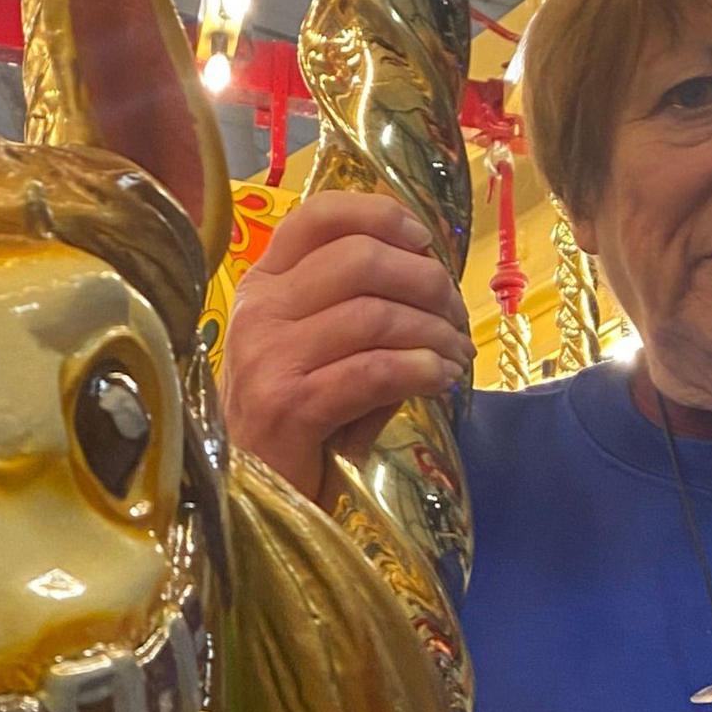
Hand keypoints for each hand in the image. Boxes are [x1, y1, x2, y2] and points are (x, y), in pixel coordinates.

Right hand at [221, 191, 473, 498]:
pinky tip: (441, 380)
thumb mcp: (316, 351)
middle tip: (455, 315)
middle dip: (426, 281)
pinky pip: (375, 371)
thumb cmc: (296, 420)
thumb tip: (434, 277)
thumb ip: (359, 306)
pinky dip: (421, 370)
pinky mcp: (289, 405)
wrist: (256, 496)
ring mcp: (268, 357)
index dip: (380, 215)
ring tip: (455, 355)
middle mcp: (258, 310)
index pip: (317, 216)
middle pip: (359, 259)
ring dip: (433, 332)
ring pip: (374, 314)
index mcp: (262, 285)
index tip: (424, 241)